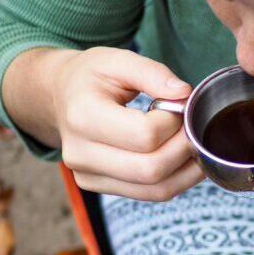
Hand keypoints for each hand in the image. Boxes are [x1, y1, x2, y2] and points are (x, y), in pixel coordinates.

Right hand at [50, 47, 204, 201]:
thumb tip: (184, 94)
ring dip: (186, 170)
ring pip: (155, 189)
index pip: (145, 134)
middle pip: (151, 169)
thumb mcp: (118, 60)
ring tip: (193, 143)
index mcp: (82, 116)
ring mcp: (87, 175)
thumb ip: (152, 72)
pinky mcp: (98, 187)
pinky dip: (177, 180)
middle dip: (184, 148)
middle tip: (192, 127)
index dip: (174, 122)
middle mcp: (79, 153)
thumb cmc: (91, 77)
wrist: (60, 96)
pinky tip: (183, 159)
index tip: (179, 106)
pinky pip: (150, 195)